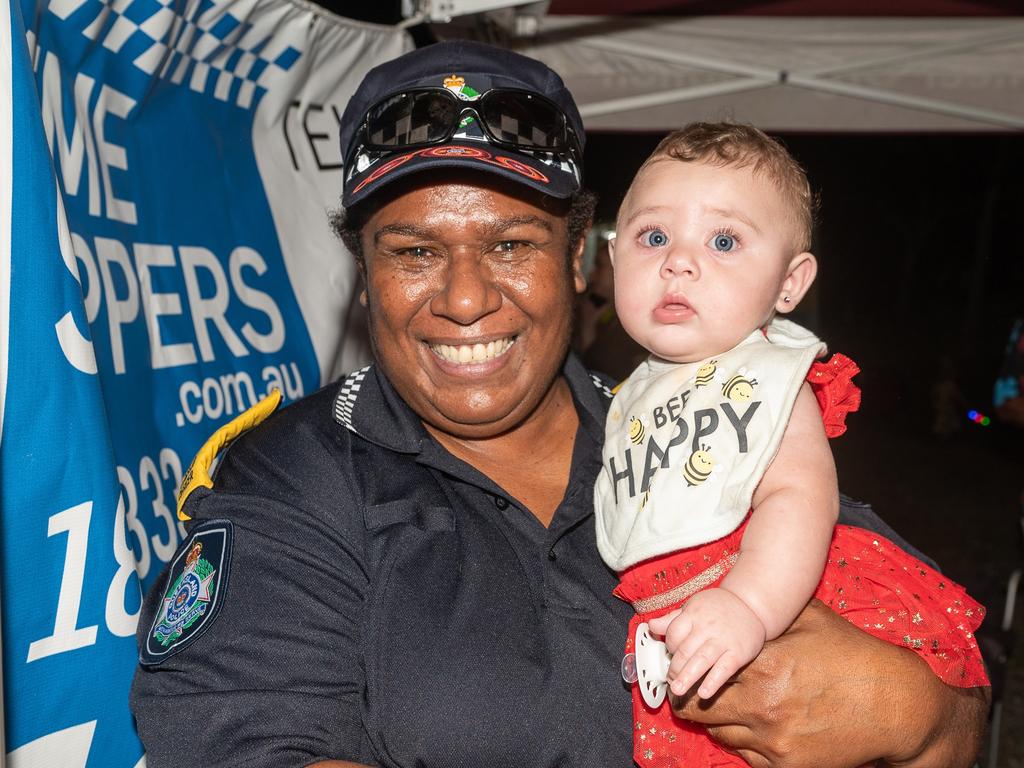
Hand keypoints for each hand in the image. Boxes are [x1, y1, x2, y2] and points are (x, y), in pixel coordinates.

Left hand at [648, 587, 765, 698]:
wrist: (751, 605)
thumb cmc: (718, 608)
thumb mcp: (694, 606)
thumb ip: (672, 619)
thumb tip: (651, 626)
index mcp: (693, 614)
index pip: (674, 633)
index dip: (668, 647)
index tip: (669, 656)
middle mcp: (707, 626)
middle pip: (685, 650)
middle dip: (674, 668)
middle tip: (670, 681)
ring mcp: (723, 640)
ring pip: (701, 661)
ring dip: (687, 677)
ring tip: (677, 690)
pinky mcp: (738, 652)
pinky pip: (724, 669)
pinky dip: (713, 682)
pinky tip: (703, 693)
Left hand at [669, 600, 987, 767]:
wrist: (896, 707)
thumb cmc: (851, 655)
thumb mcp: (809, 618)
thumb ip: (765, 611)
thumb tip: (725, 596)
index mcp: (764, 662)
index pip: (700, 666)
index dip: (685, 663)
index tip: (680, 660)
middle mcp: (763, 703)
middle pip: (696, 705)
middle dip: (689, 693)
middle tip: (689, 685)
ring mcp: (773, 739)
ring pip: (717, 732)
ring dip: (715, 717)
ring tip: (726, 702)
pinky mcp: (785, 765)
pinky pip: (742, 755)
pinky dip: (741, 740)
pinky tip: (753, 723)